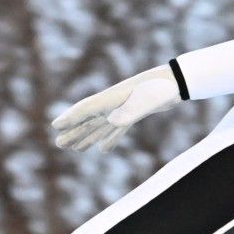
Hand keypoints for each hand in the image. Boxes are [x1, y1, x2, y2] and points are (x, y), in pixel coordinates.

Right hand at [52, 65, 180, 151]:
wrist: (177, 83)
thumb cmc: (162, 89)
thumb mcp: (147, 101)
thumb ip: (131, 110)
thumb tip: (115, 121)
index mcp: (113, 98)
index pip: (87, 109)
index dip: (71, 118)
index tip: (56, 126)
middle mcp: (114, 103)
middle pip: (90, 119)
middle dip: (74, 132)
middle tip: (59, 144)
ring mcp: (123, 108)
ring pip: (101, 125)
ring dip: (88, 137)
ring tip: (75, 149)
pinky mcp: (135, 113)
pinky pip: (118, 129)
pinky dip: (110, 139)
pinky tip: (103, 150)